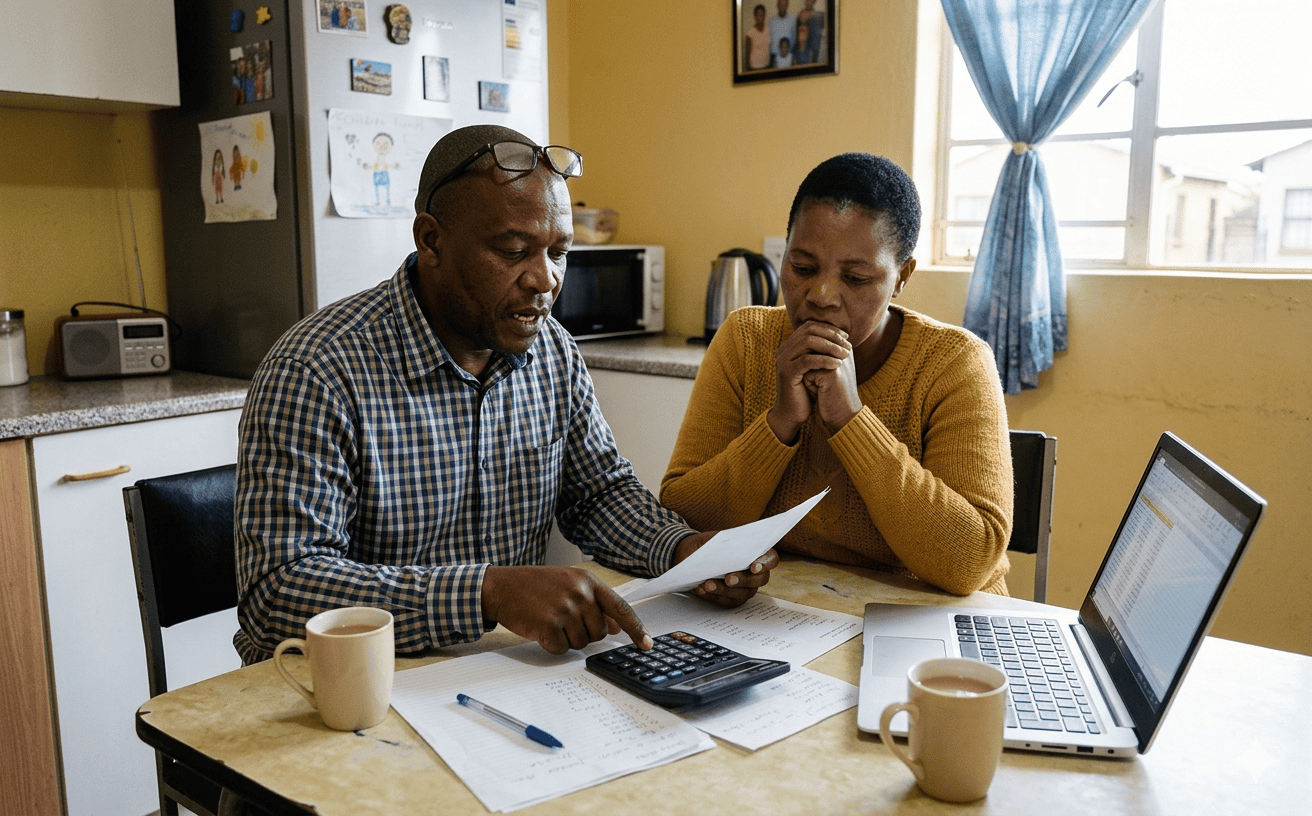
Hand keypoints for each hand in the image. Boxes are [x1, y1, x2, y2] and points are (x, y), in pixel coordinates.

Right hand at [481, 566, 651, 654]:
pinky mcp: (549, 625)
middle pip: (599, 632)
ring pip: (581, 643)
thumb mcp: (569, 584)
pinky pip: (561, 649)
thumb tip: (617, 626)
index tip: (647, 644)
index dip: (636, 629)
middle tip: (563, 618)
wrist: (501, 586)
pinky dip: (551, 644)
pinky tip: (540, 628)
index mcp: (588, 581)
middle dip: (584, 632)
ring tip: (550, 620)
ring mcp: (564, 609)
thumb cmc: (535, 586)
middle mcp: (580, 593)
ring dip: (566, 638)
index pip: (621, 608)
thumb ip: (594, 602)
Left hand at [674, 532, 778, 607]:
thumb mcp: (713, 539)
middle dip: (743, 579)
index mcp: (756, 553)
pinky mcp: (733, 599)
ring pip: (742, 593)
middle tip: (728, 579)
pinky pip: (727, 601)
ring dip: (724, 590)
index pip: (771, 559)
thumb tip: (733, 547)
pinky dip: (713, 595)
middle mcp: (755, 573)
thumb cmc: (707, 545)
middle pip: (760, 580)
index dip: (766, 564)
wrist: (691, 556)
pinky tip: (700, 589)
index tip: (754, 567)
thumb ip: (726, 542)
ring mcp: (746, 588)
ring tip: (707, 584)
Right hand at [769, 320, 856, 441]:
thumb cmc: (807, 391)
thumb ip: (821, 351)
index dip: (829, 329)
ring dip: (830, 346)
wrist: (792, 414)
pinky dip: (824, 360)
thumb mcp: (815, 368)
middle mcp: (783, 350)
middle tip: (847, 344)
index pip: (810, 326)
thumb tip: (842, 336)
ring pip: (808, 342)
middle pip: (809, 330)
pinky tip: (837, 365)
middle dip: (831, 335)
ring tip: (845, 354)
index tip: (846, 336)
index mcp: (789, 346)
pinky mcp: (787, 373)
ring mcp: (783, 360)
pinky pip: (807, 360)